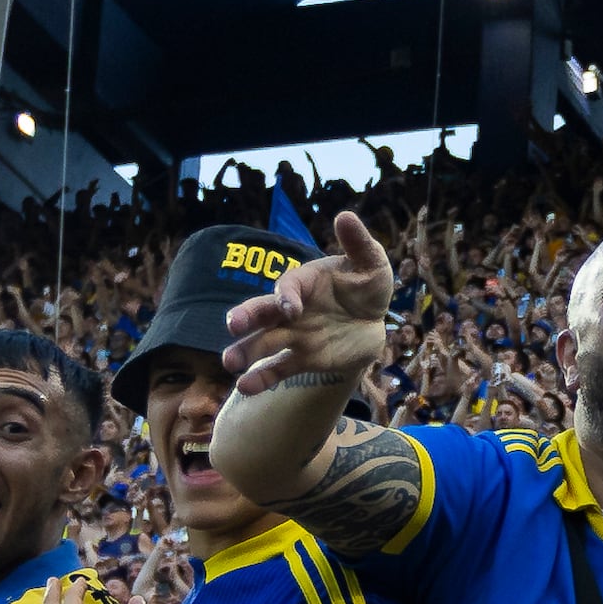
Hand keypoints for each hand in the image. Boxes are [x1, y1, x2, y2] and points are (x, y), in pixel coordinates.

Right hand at [224, 209, 398, 398]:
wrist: (373, 322)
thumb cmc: (367, 286)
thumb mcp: (371, 263)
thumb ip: (357, 243)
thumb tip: (345, 216)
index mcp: (304, 282)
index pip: (288, 286)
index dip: (287, 296)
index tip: (291, 308)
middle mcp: (291, 309)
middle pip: (263, 312)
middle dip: (247, 317)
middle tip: (233, 325)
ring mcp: (294, 335)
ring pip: (264, 342)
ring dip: (246, 351)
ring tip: (229, 362)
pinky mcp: (302, 359)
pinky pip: (278, 368)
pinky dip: (261, 378)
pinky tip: (244, 387)